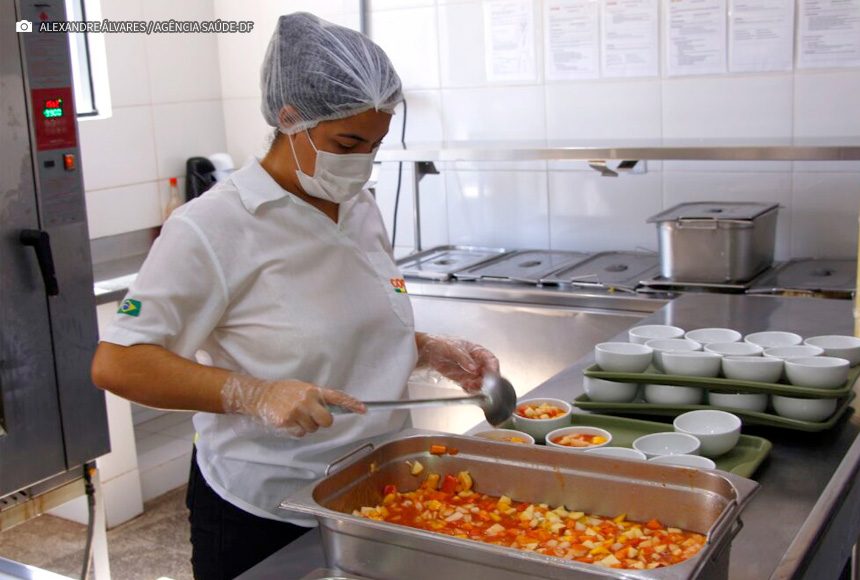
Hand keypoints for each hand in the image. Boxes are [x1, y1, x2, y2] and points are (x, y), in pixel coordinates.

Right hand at [221, 374, 365, 436]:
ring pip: (313, 429)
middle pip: (327, 421)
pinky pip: (300, 434)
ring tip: (295, 416)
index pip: (336, 396)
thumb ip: (316, 397)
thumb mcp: (301, 387)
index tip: (363, 409)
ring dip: (306, 426)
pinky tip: (288, 421)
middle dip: (322, 422)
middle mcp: (306, 400)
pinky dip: (296, 430)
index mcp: (312, 390)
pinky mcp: (287, 422)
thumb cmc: (282, 391)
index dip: (351, 403)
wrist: (260, 395)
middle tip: (313, 417)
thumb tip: (334, 407)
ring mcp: (296, 412)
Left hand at [416, 334, 499, 392]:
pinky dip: (470, 389)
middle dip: (486, 380)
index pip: (491, 360)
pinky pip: (471, 387)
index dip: (494, 368)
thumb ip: (464, 358)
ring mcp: (470, 372)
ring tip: (470, 386)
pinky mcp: (463, 379)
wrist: (427, 351)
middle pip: (488, 373)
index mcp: (477, 351)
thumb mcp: (453, 348)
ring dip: (478, 386)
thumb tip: (473, 367)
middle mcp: (476, 362)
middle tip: (481, 384)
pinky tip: (466, 387)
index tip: (493, 375)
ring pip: (480, 382)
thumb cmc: (440, 344)